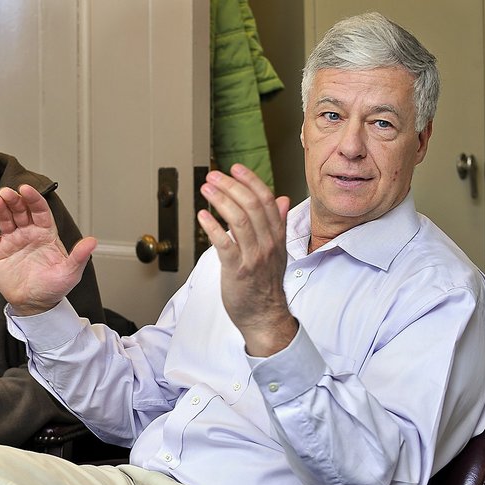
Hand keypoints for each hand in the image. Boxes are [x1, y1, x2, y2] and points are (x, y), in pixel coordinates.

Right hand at [0, 185, 96, 314]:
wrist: (34, 305)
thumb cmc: (53, 287)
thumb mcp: (70, 273)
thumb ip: (79, 256)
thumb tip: (92, 241)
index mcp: (46, 233)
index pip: (40, 210)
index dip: (33, 198)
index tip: (26, 189)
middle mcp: (28, 233)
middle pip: (20, 210)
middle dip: (14, 200)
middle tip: (7, 192)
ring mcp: (12, 240)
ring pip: (5, 219)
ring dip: (0, 208)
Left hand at [197, 164, 297, 356]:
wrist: (265, 316)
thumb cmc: (265, 284)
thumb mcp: (277, 250)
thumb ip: (278, 224)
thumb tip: (282, 199)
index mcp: (277, 236)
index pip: (266, 200)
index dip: (250, 181)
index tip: (235, 168)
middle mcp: (267, 244)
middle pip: (251, 205)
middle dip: (231, 186)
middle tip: (214, 176)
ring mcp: (253, 257)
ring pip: (238, 220)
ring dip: (221, 200)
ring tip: (206, 189)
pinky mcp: (237, 270)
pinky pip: (224, 244)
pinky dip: (213, 227)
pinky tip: (202, 216)